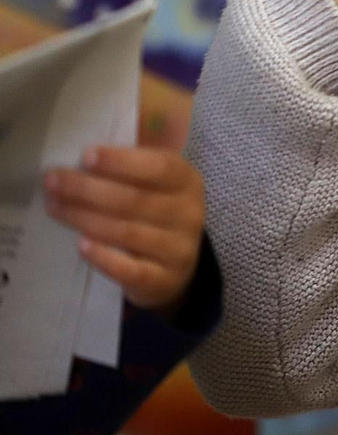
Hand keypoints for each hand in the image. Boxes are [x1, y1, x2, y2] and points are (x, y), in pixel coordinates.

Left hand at [43, 147, 204, 314]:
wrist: (175, 267)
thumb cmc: (155, 215)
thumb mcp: (156, 186)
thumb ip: (131, 169)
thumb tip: (86, 156)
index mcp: (187, 182)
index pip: (159, 167)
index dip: (122, 162)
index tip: (85, 156)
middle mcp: (188, 213)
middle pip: (135, 199)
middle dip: (87, 189)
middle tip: (52, 182)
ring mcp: (179, 248)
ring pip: (128, 232)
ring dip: (85, 219)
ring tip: (54, 207)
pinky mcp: (164, 279)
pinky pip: (131, 269)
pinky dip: (104, 258)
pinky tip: (81, 245)